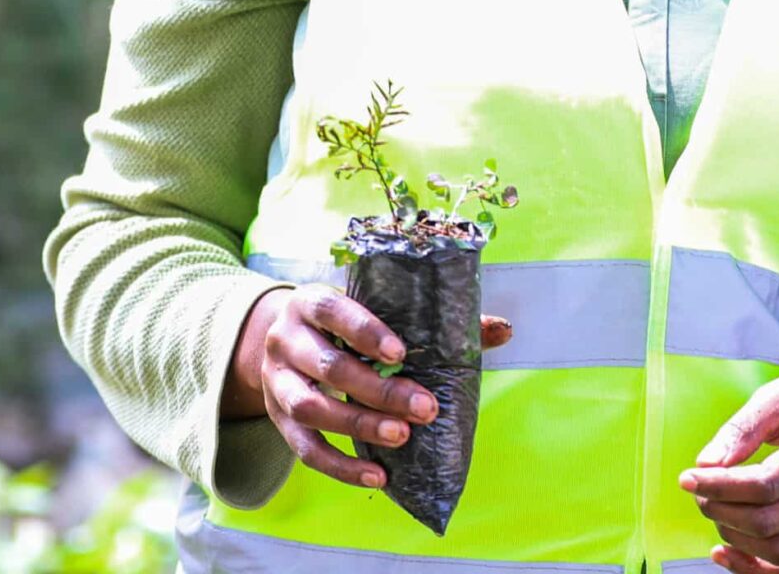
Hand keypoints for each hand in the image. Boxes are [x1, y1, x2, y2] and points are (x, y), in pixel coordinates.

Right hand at [224, 283, 513, 490]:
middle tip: (424, 408)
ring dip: (359, 426)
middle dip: (378, 391)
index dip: (364, 330)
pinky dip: (340, 467)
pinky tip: (376, 476)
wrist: (285, 340)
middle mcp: (285, 338)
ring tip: (401, 437)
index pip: (332, 309)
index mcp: (310, 301)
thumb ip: (435, 321)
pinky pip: (305, 449)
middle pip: (328, 366)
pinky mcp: (278, 418)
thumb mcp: (375, 311)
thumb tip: (502, 330)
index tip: (401, 353)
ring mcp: (276, 379)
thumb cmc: (345, 324)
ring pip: (310, 408)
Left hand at [674, 362, 778, 573]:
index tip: (688, 478)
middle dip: (721, 511)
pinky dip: (758, 568)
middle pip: (770, 522)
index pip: (766, 484)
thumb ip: (743, 428)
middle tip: (698, 492)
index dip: (720, 487)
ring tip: (714, 510)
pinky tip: (727, 550)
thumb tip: (706, 465)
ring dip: (735, 538)